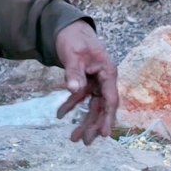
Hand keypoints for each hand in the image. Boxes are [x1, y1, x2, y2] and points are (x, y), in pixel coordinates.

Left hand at [54, 20, 117, 143]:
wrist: (68, 28)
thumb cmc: (75, 39)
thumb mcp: (73, 55)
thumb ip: (74, 72)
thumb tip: (73, 89)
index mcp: (107, 73)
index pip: (110, 100)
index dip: (107, 118)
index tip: (103, 134)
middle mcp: (104, 79)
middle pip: (101, 107)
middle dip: (93, 124)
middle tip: (84, 142)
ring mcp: (95, 81)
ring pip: (92, 105)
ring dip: (83, 120)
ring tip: (74, 138)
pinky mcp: (85, 81)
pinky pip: (80, 97)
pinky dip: (71, 105)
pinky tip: (60, 114)